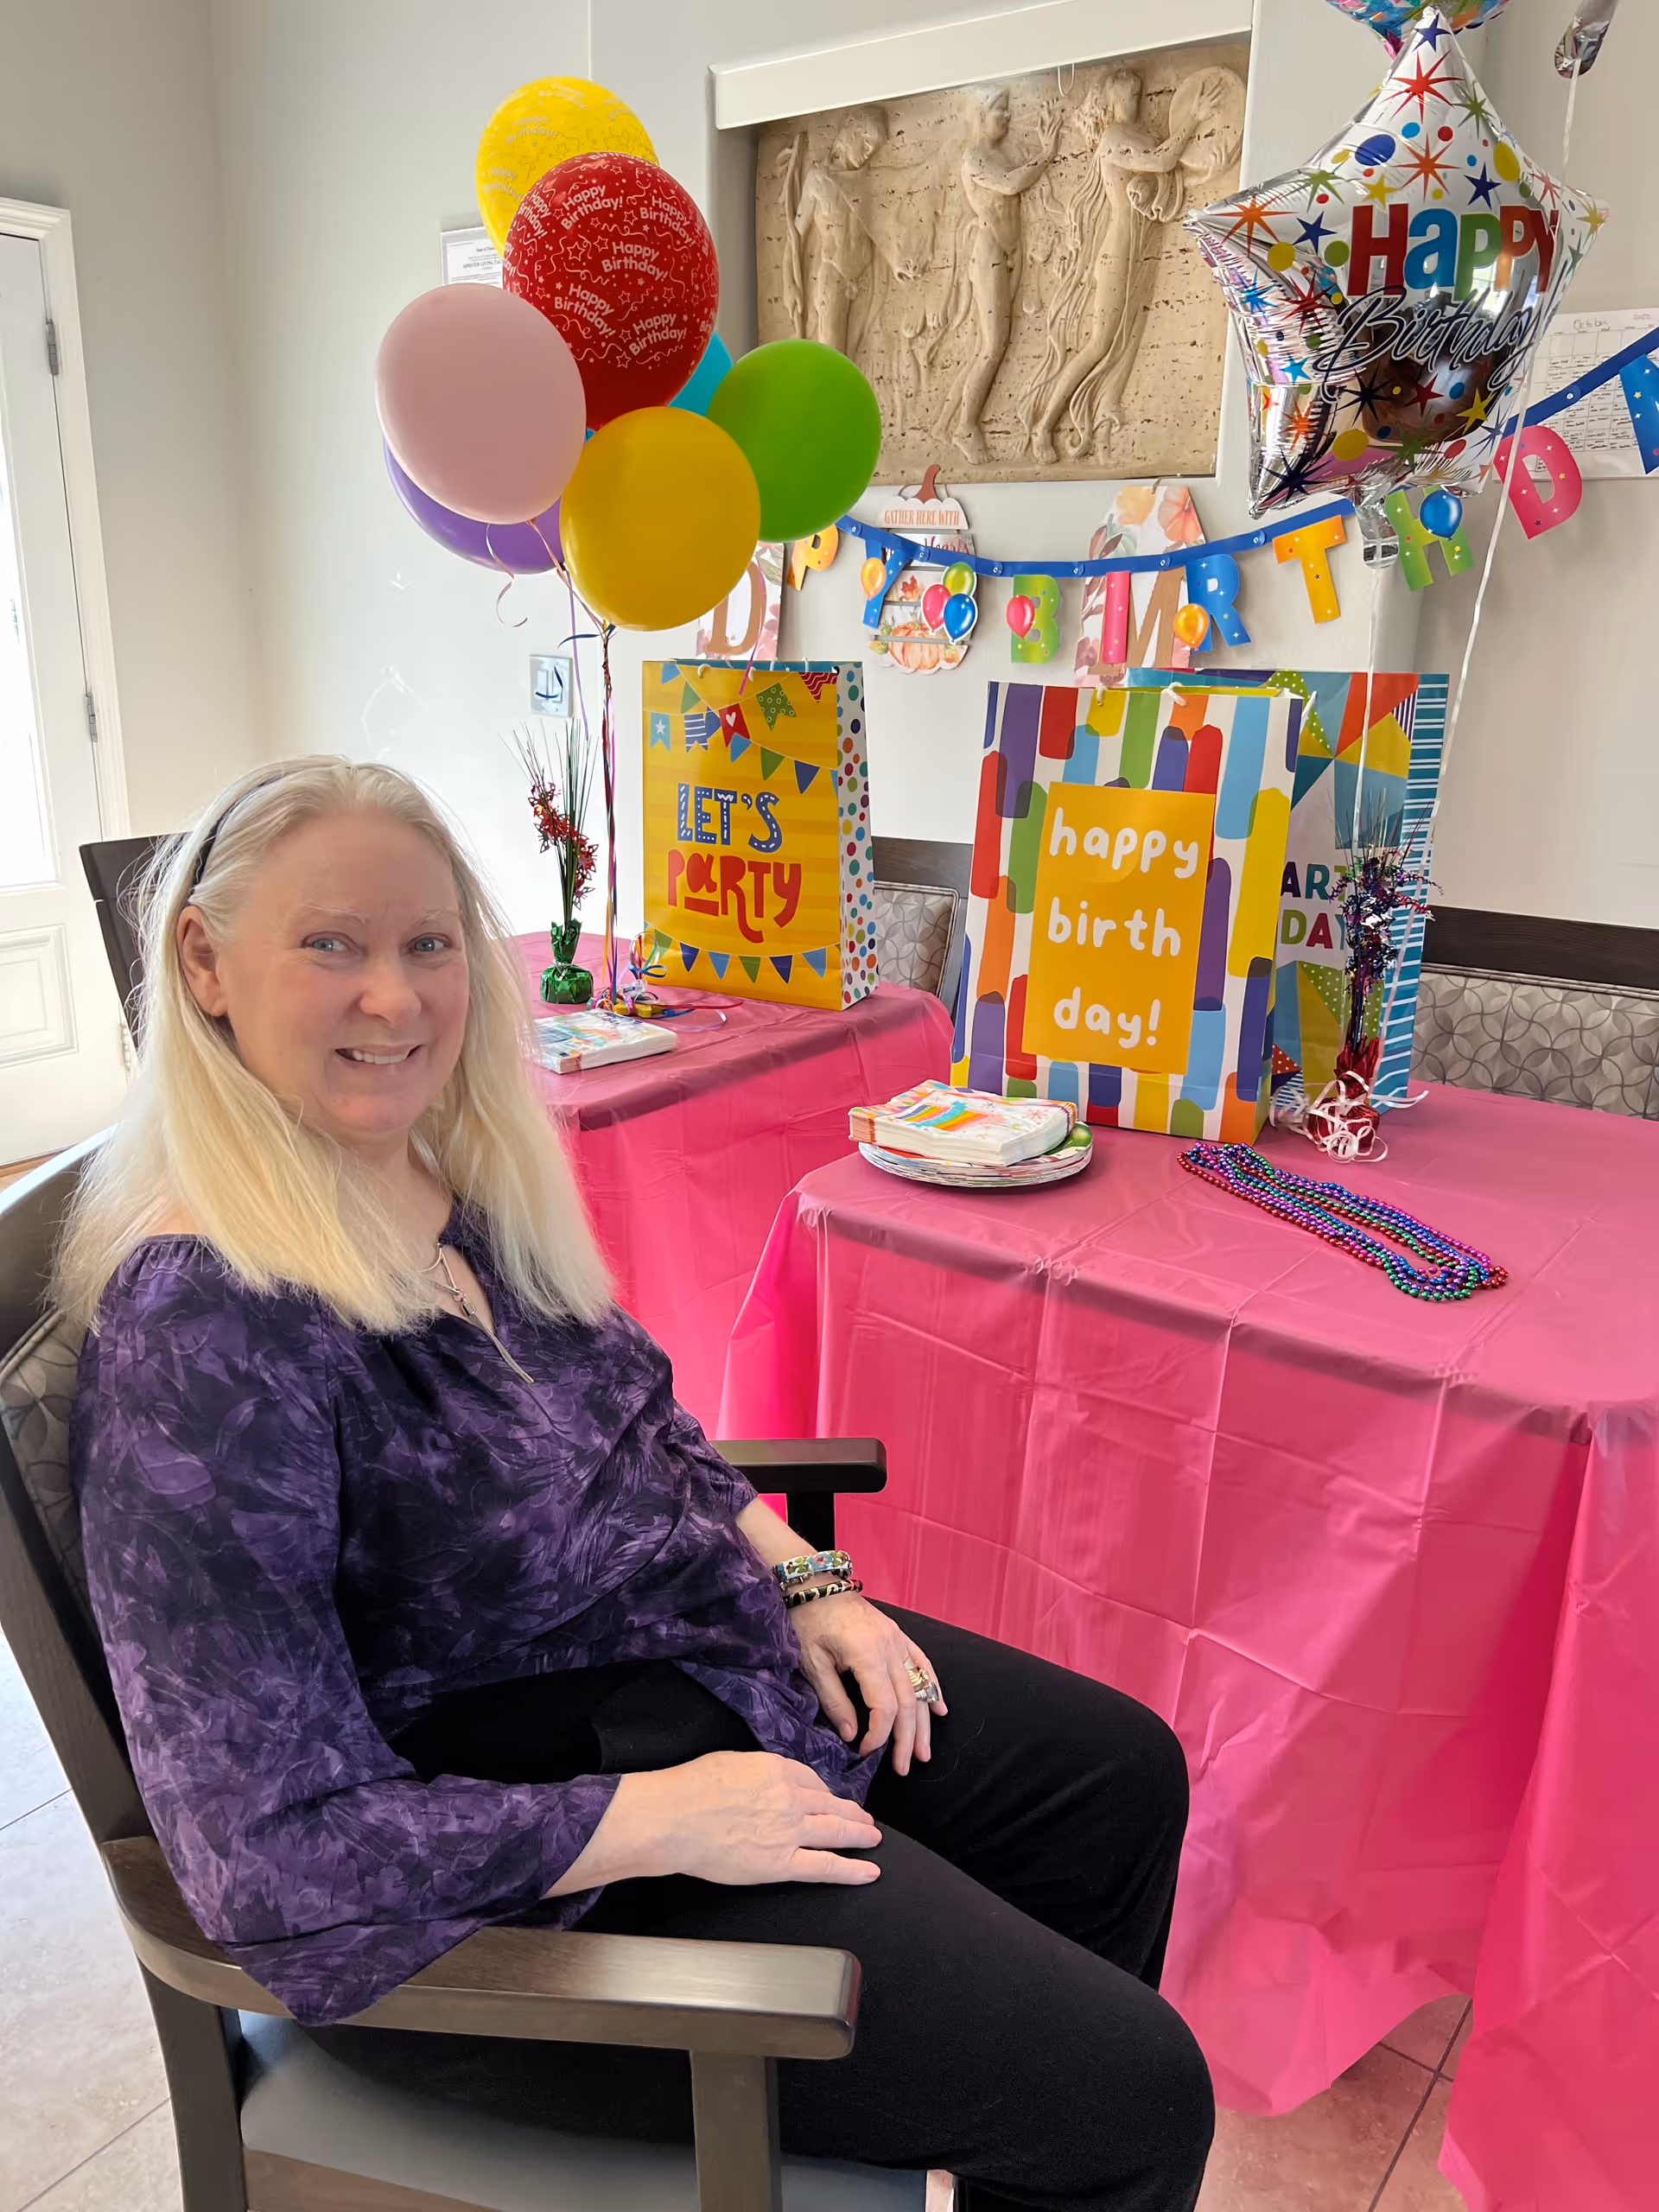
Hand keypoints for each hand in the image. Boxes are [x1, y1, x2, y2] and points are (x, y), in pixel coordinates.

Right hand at [627, 1751, 881, 1885]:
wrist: (674, 1818)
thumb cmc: (690, 1788)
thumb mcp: (731, 1762)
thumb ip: (759, 1771)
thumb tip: (766, 1781)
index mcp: (777, 1770)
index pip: (811, 1781)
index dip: (823, 1792)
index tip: (829, 1799)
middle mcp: (791, 1798)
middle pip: (831, 1805)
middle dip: (851, 1813)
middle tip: (865, 1819)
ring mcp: (790, 1832)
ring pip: (836, 1832)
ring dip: (859, 1835)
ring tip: (872, 1838)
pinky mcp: (781, 1863)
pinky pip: (825, 1866)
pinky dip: (851, 1870)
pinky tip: (868, 1872)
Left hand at [789, 1593, 946, 1774]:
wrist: (815, 1585)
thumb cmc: (808, 1622)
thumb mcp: (812, 1664)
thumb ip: (834, 1701)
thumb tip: (851, 1735)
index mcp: (867, 1655)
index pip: (884, 1707)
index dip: (878, 1735)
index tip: (865, 1751)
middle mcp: (890, 1648)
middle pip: (907, 1702)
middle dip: (906, 1739)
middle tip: (903, 1768)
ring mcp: (898, 1640)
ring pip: (919, 1687)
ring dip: (924, 1723)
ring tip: (924, 1752)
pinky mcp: (898, 1636)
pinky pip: (922, 1664)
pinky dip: (933, 1688)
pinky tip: (940, 1710)